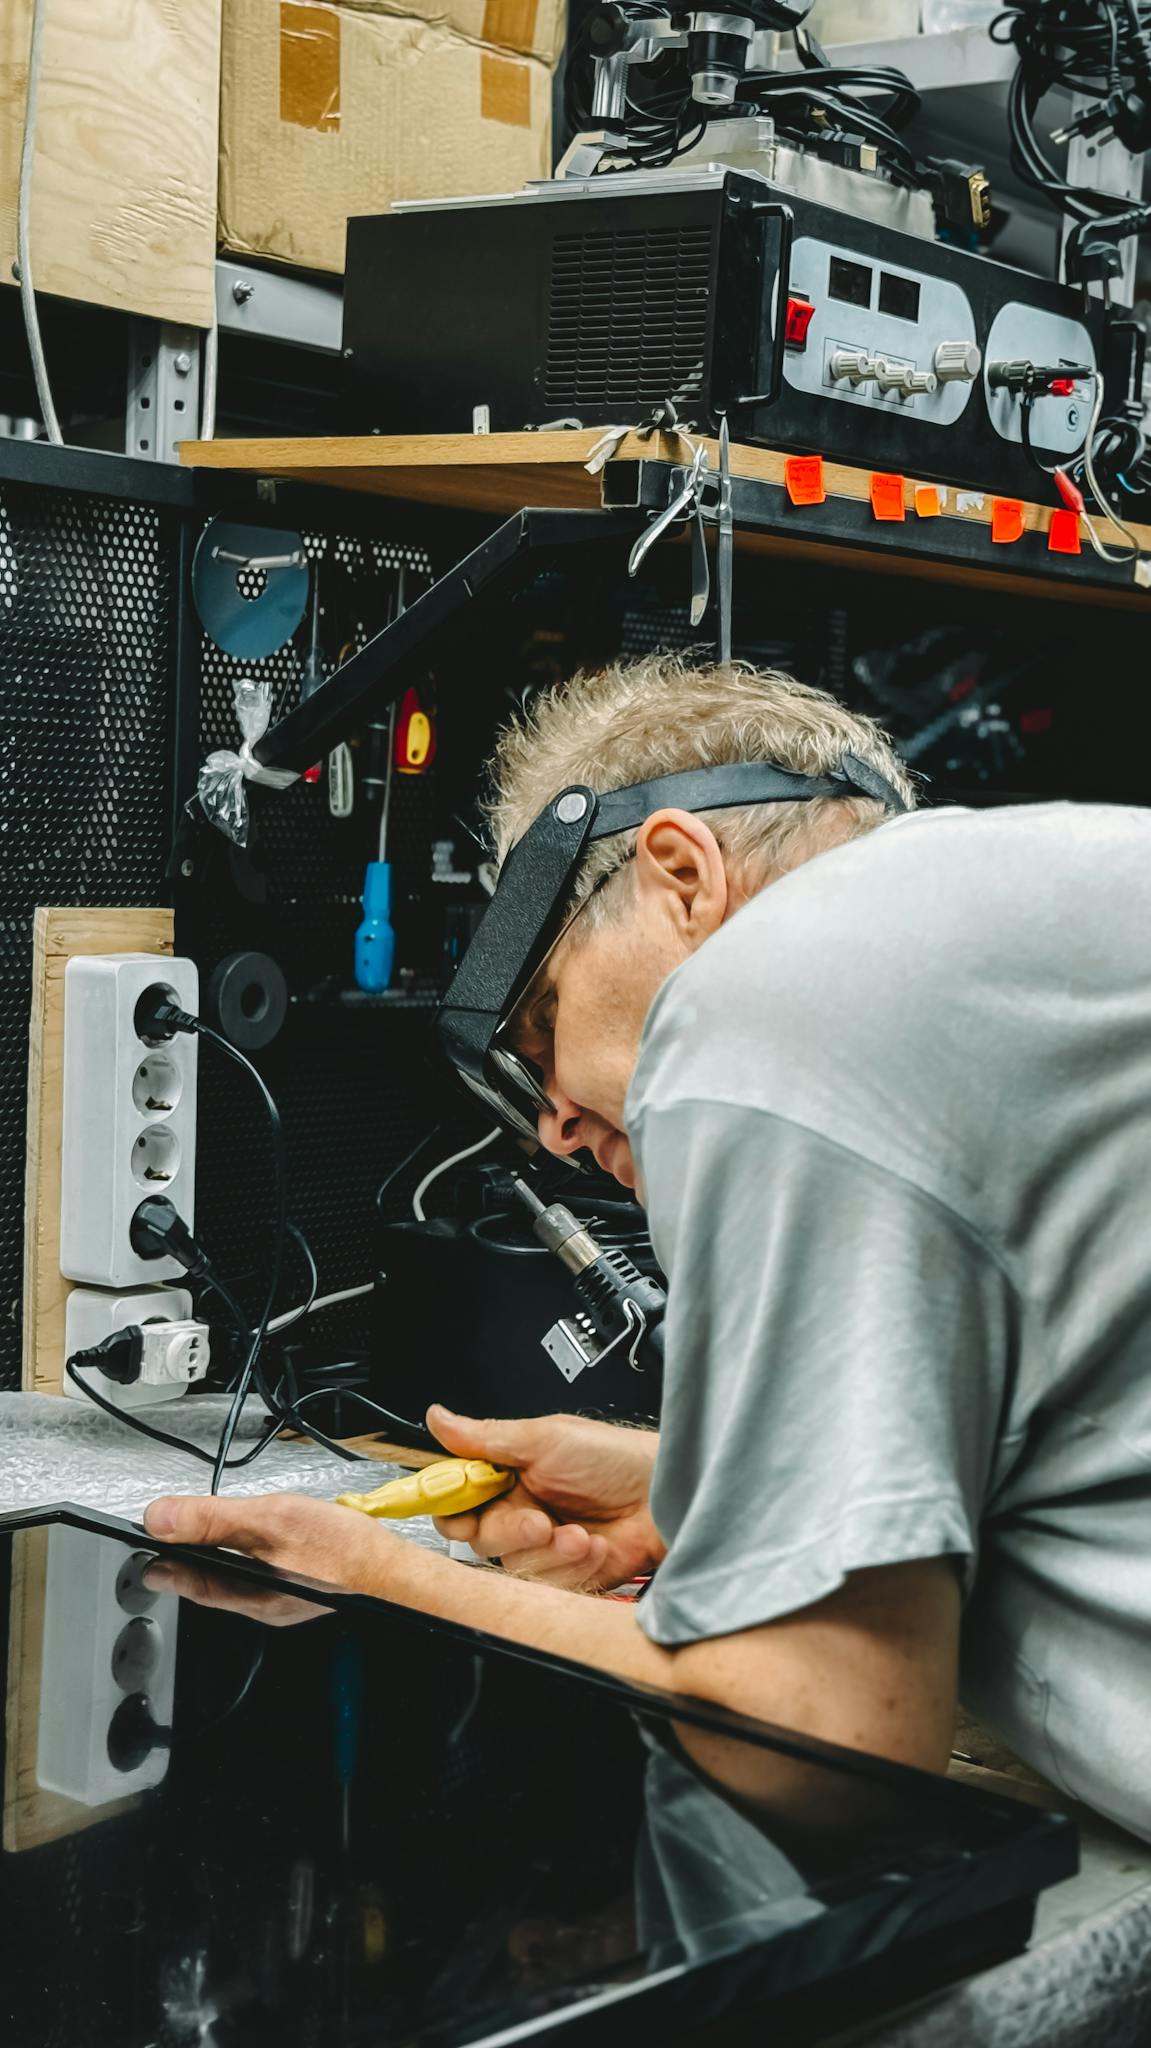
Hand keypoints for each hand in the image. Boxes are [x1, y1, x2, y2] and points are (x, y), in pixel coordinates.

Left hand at [142, 1490, 402, 1602]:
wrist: (392, 1573)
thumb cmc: (339, 1550)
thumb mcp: (269, 1520)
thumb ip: (211, 1519)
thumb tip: (160, 1518)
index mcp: (246, 1593)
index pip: (190, 1582)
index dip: (165, 1567)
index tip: (145, 1559)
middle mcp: (262, 1605)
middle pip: (213, 1585)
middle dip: (190, 1567)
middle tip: (165, 1555)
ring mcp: (285, 1601)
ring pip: (239, 1583)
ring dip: (219, 1564)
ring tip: (203, 1548)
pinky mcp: (305, 1591)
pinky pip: (264, 1578)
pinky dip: (251, 1562)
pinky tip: (260, 1548)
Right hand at [427, 1405, 663, 1591]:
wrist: (668, 1495)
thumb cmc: (616, 1458)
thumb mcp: (546, 1439)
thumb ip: (486, 1437)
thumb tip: (438, 1418)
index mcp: (509, 1475)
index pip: (458, 1497)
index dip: (451, 1505)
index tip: (461, 1509)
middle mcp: (521, 1510)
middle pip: (481, 1537)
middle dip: (510, 1532)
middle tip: (539, 1522)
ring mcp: (544, 1545)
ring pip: (514, 1564)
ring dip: (550, 1551)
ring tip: (581, 1534)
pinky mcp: (567, 1574)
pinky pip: (547, 1585)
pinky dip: (573, 1568)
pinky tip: (595, 1548)